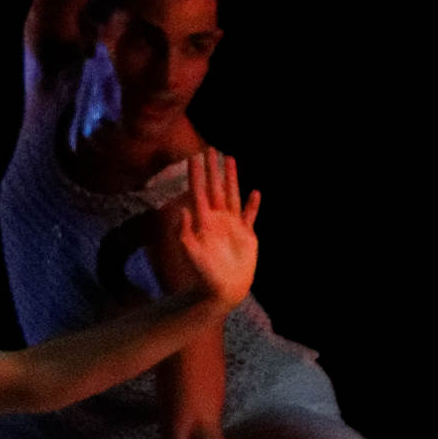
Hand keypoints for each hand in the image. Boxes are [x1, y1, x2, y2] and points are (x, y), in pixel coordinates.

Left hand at [158, 149, 262, 307]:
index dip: (198, 174)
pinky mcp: (246, 234)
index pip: (200, 191)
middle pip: (215, 188)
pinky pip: (250, 215)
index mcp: (204, 220)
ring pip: (232, 195)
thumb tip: (182, 209)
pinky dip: (253, 204)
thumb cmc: (204, 274)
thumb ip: (186, 232)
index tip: (195, 157)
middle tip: (211, 149)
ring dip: (231, 178)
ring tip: (230, 160)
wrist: (223, 289)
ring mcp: (232, 225)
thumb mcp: (192, 253)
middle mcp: (218, 218)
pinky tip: (256, 193)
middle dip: (213, 169)